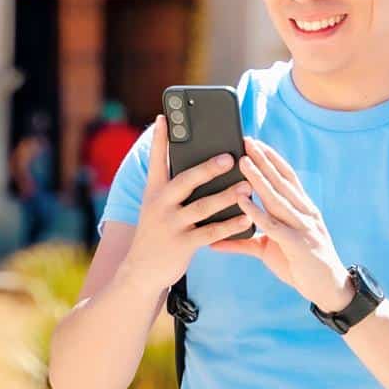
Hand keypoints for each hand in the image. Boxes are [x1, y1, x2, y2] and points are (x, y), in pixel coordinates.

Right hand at [124, 115, 254, 291]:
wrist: (141, 272)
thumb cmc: (158, 231)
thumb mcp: (157, 206)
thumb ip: (173, 185)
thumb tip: (200, 161)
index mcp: (154, 190)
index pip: (157, 160)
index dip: (160, 138)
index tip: (165, 116)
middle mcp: (160, 204)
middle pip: (185, 181)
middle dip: (207, 167)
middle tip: (229, 157)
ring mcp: (170, 225)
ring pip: (202, 206)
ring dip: (227, 196)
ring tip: (247, 186)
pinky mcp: (181, 244)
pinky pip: (210, 232)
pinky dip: (230, 224)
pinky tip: (247, 217)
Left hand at [210, 137, 354, 312]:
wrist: (328, 288)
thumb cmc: (300, 264)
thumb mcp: (269, 249)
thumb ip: (244, 241)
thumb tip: (215, 241)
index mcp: (302, 209)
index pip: (287, 176)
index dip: (272, 158)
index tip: (255, 142)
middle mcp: (304, 212)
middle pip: (281, 180)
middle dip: (263, 160)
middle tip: (246, 141)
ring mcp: (302, 227)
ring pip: (277, 198)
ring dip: (259, 178)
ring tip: (242, 162)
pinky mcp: (297, 244)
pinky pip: (274, 225)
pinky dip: (257, 212)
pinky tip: (243, 201)